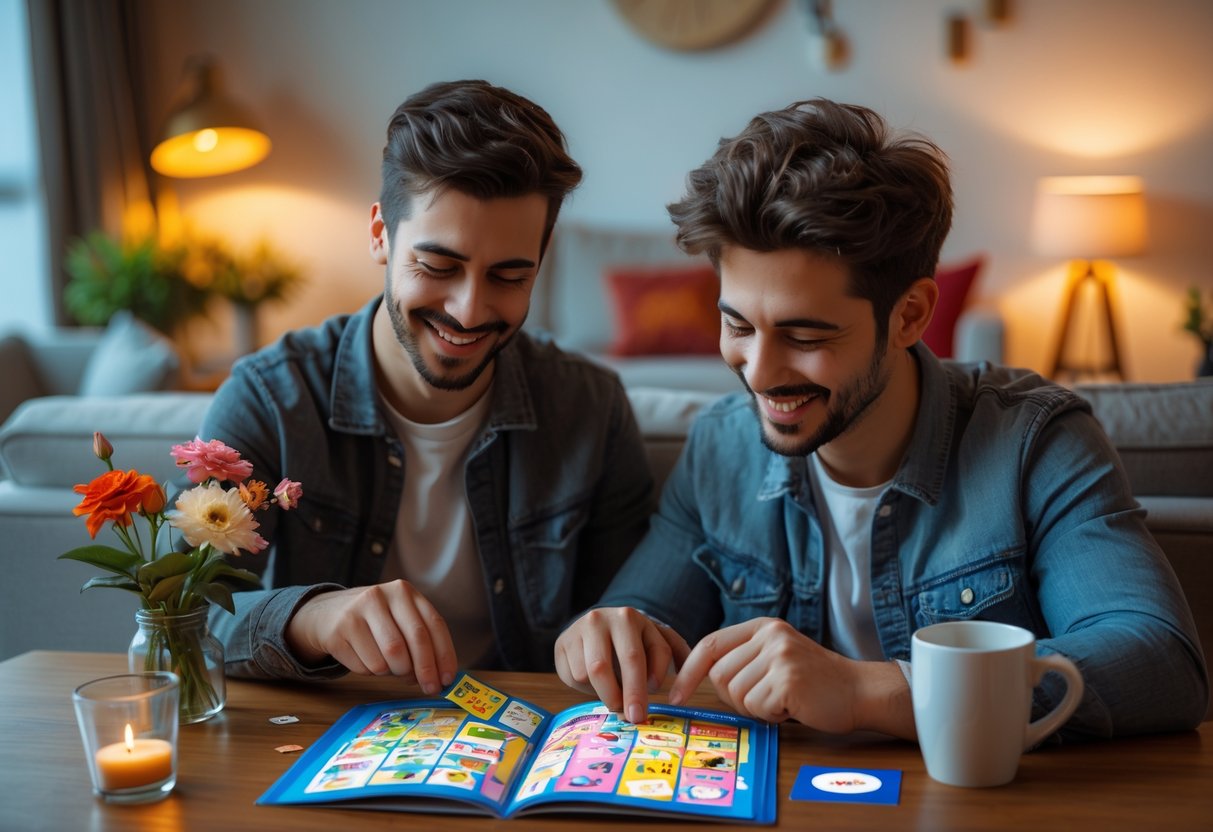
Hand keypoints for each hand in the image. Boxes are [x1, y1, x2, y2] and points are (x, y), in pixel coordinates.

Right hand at [286, 580, 457, 693]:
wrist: (327, 614)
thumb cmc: (374, 621)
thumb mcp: (399, 618)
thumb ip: (420, 640)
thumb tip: (439, 676)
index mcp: (403, 591)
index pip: (433, 624)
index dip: (444, 655)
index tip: (447, 679)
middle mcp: (381, 596)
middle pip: (413, 640)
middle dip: (425, 670)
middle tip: (429, 688)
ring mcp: (357, 612)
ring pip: (390, 657)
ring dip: (396, 672)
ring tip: (392, 667)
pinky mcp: (339, 631)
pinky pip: (366, 666)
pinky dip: (373, 672)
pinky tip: (368, 660)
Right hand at [555, 607, 690, 723]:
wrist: (596, 625)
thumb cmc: (632, 639)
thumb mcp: (655, 639)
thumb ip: (674, 655)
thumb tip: (686, 685)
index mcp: (629, 617)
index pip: (640, 655)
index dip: (648, 681)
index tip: (652, 702)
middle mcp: (601, 619)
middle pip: (610, 665)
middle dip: (626, 695)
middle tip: (634, 718)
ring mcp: (578, 630)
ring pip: (590, 674)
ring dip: (605, 693)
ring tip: (614, 695)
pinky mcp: (561, 643)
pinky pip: (572, 676)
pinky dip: (586, 687)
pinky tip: (594, 681)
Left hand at [668, 617, 913, 737]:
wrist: (859, 691)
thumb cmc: (815, 683)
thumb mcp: (777, 657)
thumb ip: (744, 659)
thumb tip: (698, 678)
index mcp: (763, 627)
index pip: (710, 644)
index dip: (689, 671)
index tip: (677, 695)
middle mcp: (770, 636)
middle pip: (720, 676)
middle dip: (737, 699)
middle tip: (767, 699)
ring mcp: (779, 655)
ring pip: (737, 695)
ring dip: (757, 709)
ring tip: (784, 701)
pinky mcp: (788, 679)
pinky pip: (757, 708)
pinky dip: (772, 716)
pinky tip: (793, 707)